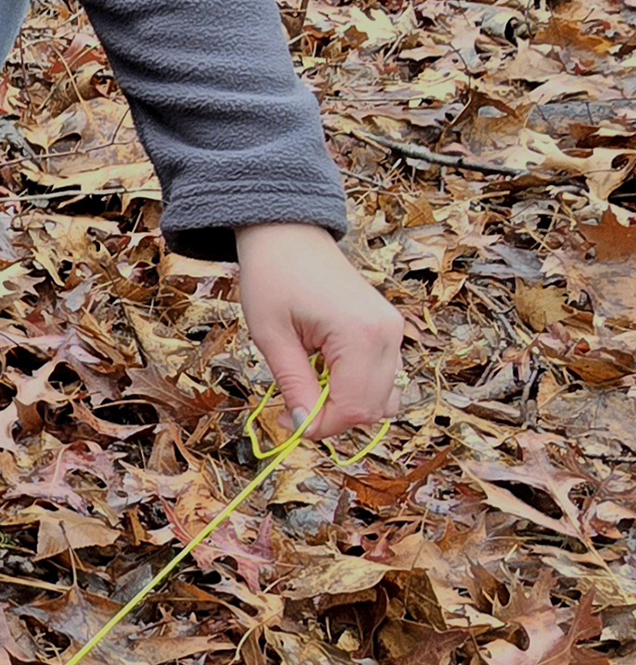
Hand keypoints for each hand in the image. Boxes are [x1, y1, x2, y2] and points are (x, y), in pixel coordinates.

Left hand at [236, 223, 405, 440]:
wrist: (290, 238)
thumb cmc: (274, 279)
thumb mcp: (272, 338)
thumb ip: (294, 385)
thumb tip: (304, 425)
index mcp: (361, 334)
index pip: (355, 408)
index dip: (321, 426)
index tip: (288, 422)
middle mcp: (388, 334)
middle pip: (374, 408)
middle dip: (333, 419)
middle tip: (293, 409)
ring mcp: (393, 331)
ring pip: (384, 397)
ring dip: (347, 406)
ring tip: (308, 389)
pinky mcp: (388, 330)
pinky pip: (382, 378)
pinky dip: (356, 388)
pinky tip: (323, 375)